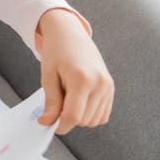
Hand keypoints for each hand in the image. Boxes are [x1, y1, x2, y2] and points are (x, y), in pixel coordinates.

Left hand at [36, 8, 114, 133]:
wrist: (70, 33)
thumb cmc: (57, 51)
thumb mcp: (48, 76)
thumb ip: (51, 102)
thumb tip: (47, 122)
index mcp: (82, 79)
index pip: (73, 116)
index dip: (60, 126)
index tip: (49, 125)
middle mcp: (100, 84)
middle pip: (84, 120)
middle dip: (68, 118)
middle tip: (57, 102)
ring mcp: (108, 86)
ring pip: (94, 120)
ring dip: (79, 117)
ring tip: (68, 96)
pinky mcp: (111, 87)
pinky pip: (103, 114)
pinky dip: (90, 113)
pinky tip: (79, 99)